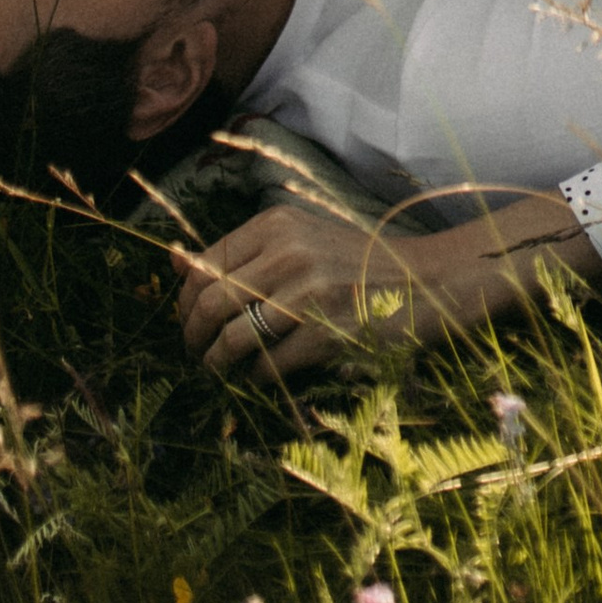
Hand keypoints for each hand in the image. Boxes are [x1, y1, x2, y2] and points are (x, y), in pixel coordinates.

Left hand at [171, 199, 441, 377]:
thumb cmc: (358, 262)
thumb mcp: (300, 239)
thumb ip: (242, 252)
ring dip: (216, 362)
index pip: (205, 265)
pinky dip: (255, 378)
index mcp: (276, 224)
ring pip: (232, 338)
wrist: (427, 280)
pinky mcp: (324, 334)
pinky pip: (268, 365)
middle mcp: (287, 252)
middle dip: (192, 335)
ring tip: (218, 371)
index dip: (186, 300)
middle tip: (194, 353)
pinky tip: (259, 378)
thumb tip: (174, 263)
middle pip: (210, 302)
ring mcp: (306, 294)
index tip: (187, 320)